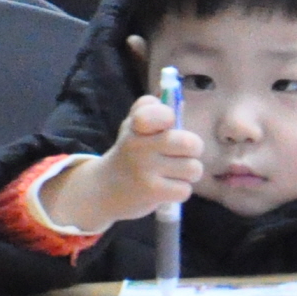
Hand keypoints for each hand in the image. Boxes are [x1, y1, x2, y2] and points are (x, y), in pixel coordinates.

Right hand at [42, 95, 203, 233]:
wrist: (102, 190)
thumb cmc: (129, 153)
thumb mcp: (134, 126)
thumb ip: (154, 110)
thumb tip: (181, 103)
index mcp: (138, 125)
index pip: (162, 112)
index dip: (169, 118)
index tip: (167, 125)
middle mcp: (140, 145)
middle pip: (191, 144)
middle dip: (194, 150)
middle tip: (183, 154)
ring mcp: (145, 169)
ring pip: (193, 169)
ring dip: (188, 174)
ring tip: (173, 173)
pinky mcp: (151, 192)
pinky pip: (185, 190)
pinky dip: (180, 191)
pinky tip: (167, 188)